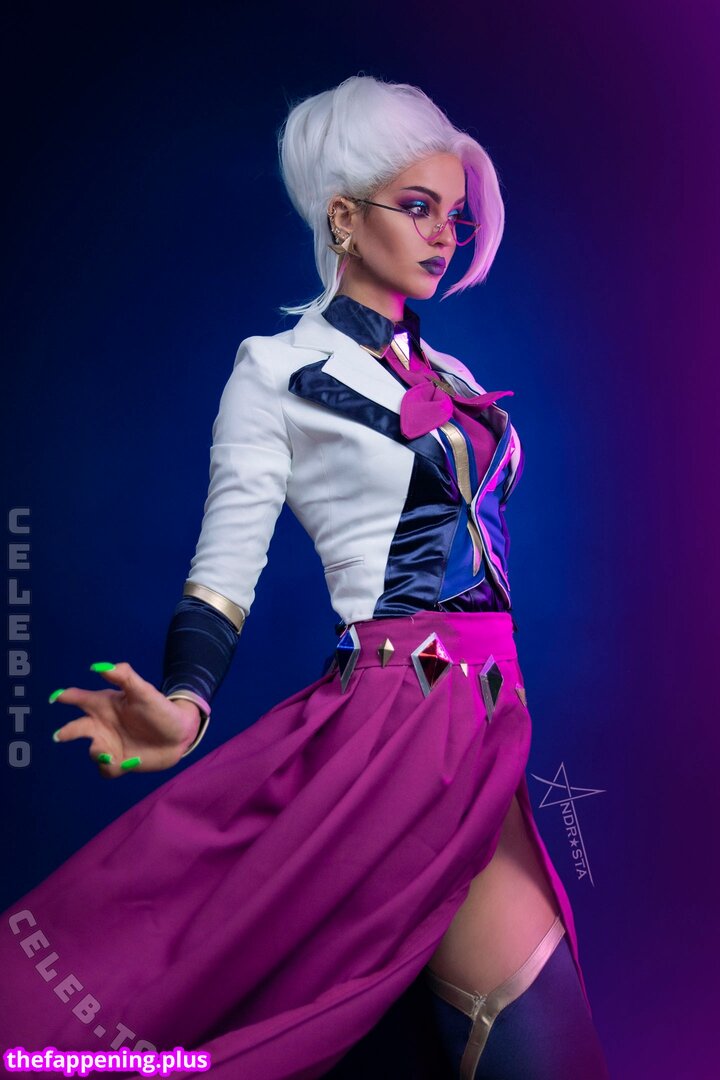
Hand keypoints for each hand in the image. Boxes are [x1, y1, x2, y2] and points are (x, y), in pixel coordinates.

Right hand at [49, 662, 202, 776]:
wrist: (180, 735)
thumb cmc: (160, 709)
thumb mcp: (144, 691)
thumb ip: (124, 676)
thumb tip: (100, 667)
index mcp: (106, 705)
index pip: (81, 699)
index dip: (67, 697)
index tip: (56, 697)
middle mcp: (103, 726)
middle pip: (78, 728)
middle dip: (68, 732)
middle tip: (60, 735)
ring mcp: (110, 745)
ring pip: (92, 752)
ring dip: (97, 753)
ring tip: (108, 752)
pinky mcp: (119, 763)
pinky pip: (106, 769)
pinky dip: (111, 768)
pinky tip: (126, 763)